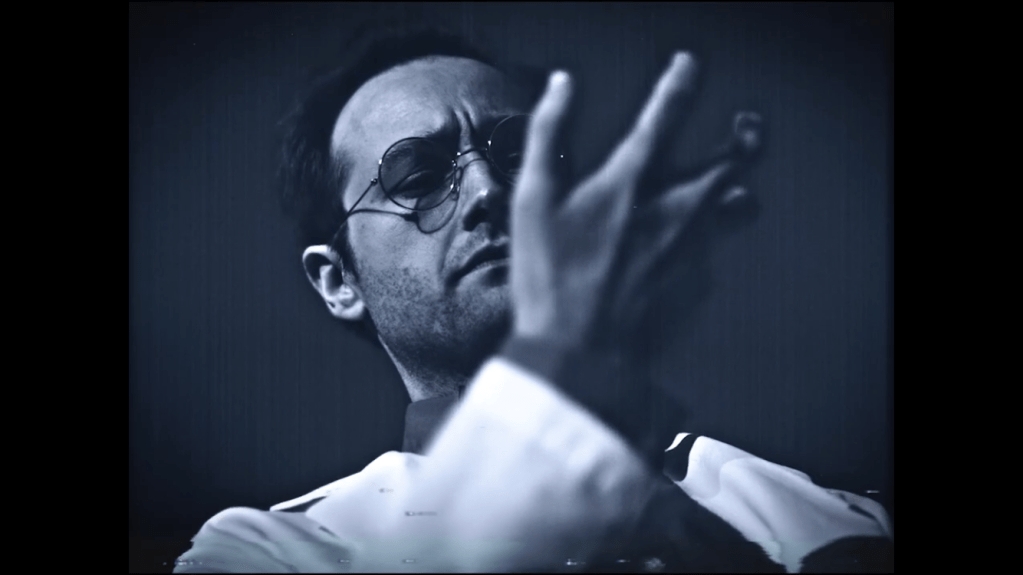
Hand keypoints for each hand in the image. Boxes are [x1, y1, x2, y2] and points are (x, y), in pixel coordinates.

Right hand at [511, 53, 762, 352]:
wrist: (582, 357)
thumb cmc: (550, 280)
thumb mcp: (532, 202)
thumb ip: (547, 135)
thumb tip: (560, 86)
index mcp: (632, 181)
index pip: (666, 114)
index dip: (679, 83)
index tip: (688, 67)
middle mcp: (675, 209)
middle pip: (733, 161)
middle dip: (744, 139)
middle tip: (746, 128)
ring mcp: (694, 249)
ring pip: (736, 208)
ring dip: (732, 192)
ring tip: (727, 191)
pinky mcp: (699, 284)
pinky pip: (713, 253)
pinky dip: (702, 243)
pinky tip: (677, 255)